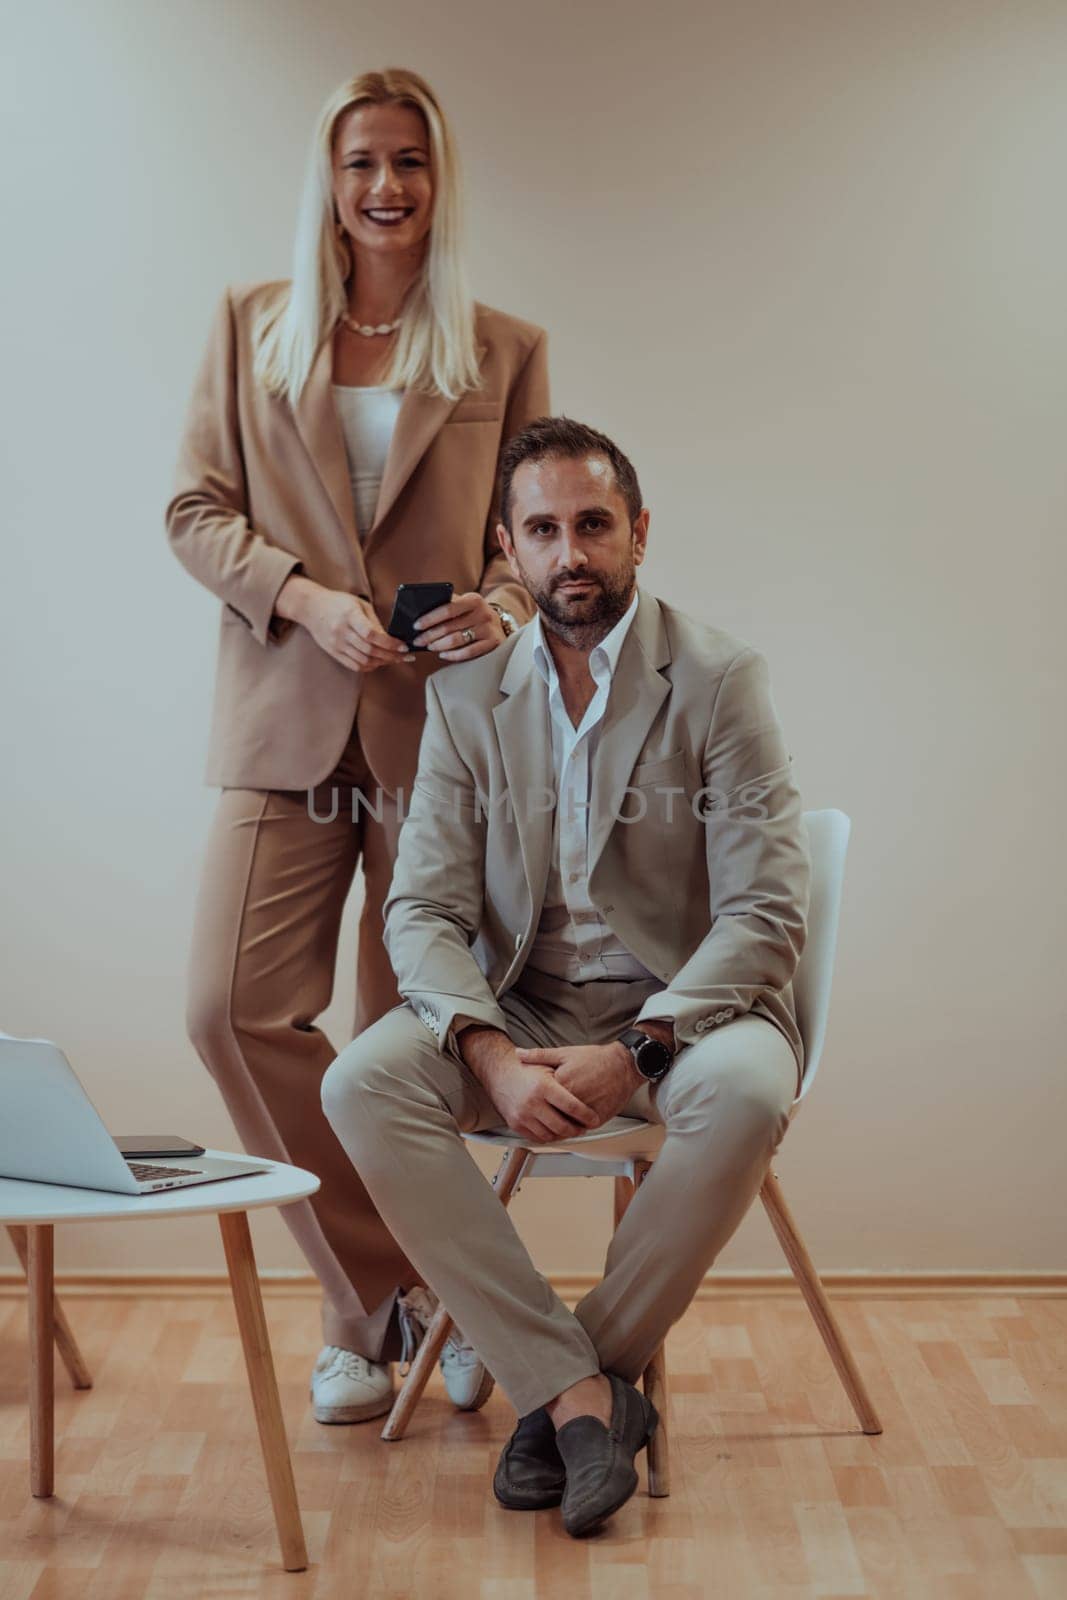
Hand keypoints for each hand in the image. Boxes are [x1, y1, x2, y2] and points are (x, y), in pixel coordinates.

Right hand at [280, 578, 415, 672]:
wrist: (311, 608)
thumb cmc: (337, 603)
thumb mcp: (359, 604)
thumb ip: (374, 621)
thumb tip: (391, 638)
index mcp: (350, 615)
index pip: (372, 634)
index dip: (390, 643)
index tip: (403, 645)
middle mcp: (342, 631)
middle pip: (370, 650)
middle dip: (391, 655)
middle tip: (404, 655)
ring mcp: (337, 644)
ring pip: (364, 660)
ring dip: (383, 662)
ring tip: (394, 659)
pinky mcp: (334, 652)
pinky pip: (354, 665)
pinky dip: (369, 666)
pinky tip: (378, 662)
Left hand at [413, 591, 505, 660]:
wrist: (499, 624)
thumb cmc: (473, 614)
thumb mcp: (464, 604)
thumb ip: (448, 604)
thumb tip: (420, 611)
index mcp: (474, 600)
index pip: (447, 609)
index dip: (430, 618)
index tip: (416, 625)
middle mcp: (483, 613)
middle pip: (450, 626)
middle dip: (430, 635)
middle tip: (418, 641)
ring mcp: (489, 629)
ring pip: (457, 640)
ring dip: (439, 645)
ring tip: (429, 647)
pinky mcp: (492, 644)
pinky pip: (468, 652)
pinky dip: (453, 655)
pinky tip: (443, 654)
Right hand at [480, 1052, 600, 1143]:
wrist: (500, 1073)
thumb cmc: (527, 1070)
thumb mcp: (547, 1066)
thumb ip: (566, 1078)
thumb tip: (588, 1089)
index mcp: (543, 1086)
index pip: (571, 1106)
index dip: (586, 1115)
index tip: (594, 1119)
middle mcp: (532, 1102)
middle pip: (562, 1126)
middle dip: (577, 1130)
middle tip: (584, 1127)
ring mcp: (522, 1115)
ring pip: (550, 1135)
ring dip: (563, 1135)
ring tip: (571, 1130)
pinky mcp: (515, 1124)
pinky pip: (536, 1138)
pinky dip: (548, 1137)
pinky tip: (555, 1130)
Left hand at [514, 1042, 643, 1129]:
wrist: (623, 1065)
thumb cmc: (595, 1058)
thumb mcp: (565, 1053)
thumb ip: (540, 1055)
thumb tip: (519, 1054)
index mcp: (562, 1083)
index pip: (540, 1099)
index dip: (535, 1100)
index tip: (532, 1099)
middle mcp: (573, 1099)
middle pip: (551, 1114)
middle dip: (545, 1115)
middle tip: (541, 1112)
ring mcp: (585, 1111)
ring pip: (564, 1125)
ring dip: (559, 1124)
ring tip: (555, 1118)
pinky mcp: (597, 1119)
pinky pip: (580, 1129)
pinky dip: (574, 1127)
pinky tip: (571, 1121)